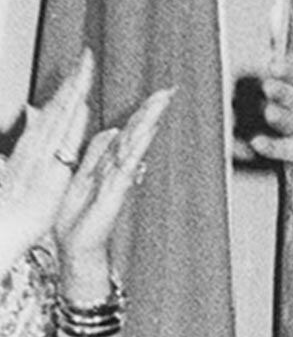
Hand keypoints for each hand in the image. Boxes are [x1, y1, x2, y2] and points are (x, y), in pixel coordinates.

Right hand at [0, 53, 93, 266]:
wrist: (0, 234)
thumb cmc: (12, 210)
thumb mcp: (21, 176)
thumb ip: (27, 154)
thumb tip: (30, 132)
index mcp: (31, 150)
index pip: (51, 114)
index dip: (65, 91)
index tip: (79, 68)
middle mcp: (34, 149)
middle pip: (55, 110)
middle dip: (72, 82)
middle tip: (86, 55)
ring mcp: (40, 159)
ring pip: (59, 120)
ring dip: (72, 94)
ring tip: (85, 69)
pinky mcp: (49, 173)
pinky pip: (61, 143)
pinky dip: (71, 123)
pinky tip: (80, 107)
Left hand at [55, 88, 170, 293]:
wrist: (78, 245)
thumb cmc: (80, 216)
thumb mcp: (83, 175)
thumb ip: (97, 153)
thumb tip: (114, 130)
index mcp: (109, 161)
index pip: (129, 129)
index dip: (142, 111)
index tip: (160, 92)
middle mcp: (118, 167)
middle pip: (136, 133)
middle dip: (151, 111)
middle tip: (169, 91)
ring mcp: (119, 178)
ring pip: (135, 145)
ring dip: (147, 124)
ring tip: (161, 105)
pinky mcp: (115, 191)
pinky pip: (126, 165)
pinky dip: (135, 150)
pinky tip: (144, 135)